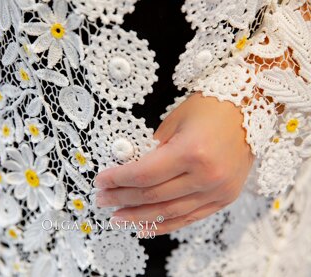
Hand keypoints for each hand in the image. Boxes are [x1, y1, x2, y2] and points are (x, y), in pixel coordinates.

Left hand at [94, 93, 253, 234]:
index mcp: (191, 152)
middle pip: (153, 196)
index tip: (100, 182)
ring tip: (118, 218)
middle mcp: (206, 176)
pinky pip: (190, 217)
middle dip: (122, 199)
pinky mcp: (225, 197)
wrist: (250, 108)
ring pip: (169, 212)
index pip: (144, 174)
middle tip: (102, 200)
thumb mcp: (174, 120)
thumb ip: (153, 148)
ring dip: (139, 217)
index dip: (118, 180)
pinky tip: (146, 227)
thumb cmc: (210, 107)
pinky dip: (166, 224)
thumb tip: (129, 168)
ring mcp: (218, 190)